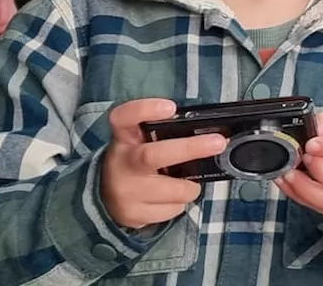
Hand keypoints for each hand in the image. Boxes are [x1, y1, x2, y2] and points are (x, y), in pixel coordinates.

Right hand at [101, 98, 227, 230]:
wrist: (105, 197)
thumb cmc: (134, 163)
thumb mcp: (140, 141)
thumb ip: (164, 133)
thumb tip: (208, 135)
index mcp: (124, 137)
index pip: (125, 117)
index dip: (146, 110)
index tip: (170, 107)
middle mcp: (121, 163)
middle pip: (155, 155)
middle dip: (190, 148)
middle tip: (218, 143)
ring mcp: (125, 191)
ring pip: (175, 190)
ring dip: (190, 187)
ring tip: (185, 183)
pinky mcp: (132, 214)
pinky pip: (173, 210)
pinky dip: (179, 204)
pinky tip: (169, 198)